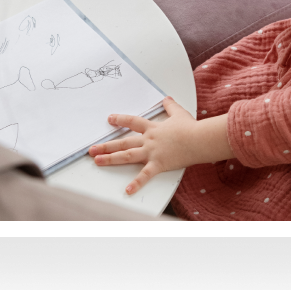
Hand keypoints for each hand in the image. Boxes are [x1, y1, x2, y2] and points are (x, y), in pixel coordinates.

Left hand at [87, 97, 228, 193]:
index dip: (120, 120)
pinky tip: (127, 190)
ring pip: (127, 155)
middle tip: (92, 149)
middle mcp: (148, 140)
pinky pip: (145, 175)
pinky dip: (136, 183)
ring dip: (111, 158)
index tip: (109, 119)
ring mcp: (152, 152)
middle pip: (123, 142)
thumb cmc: (190, 127)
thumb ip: (170, 106)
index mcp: (153, 128)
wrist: (198, 139)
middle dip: (106, 145)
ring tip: (97, 161)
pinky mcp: (158, 164)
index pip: (132, 122)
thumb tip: (166, 98)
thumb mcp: (179, 113)